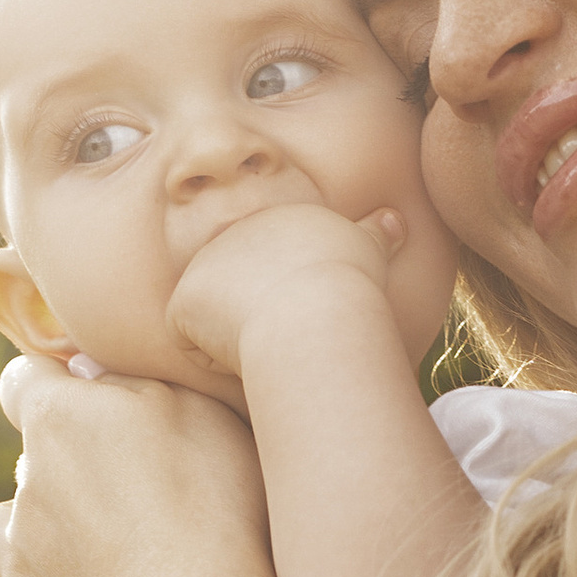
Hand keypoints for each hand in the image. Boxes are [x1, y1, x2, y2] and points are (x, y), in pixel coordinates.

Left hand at [0, 358, 276, 576]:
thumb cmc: (215, 507)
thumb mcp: (199, 408)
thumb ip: (136, 380)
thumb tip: (92, 372)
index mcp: (58, 420)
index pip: (22, 379)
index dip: (48, 384)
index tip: (79, 396)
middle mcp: (24, 486)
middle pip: (26, 464)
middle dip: (62, 470)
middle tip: (122, 497)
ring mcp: (14, 562)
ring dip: (19, 533)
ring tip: (65, 551)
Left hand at [165, 198, 403, 381]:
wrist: (313, 311)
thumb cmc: (348, 288)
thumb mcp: (368, 251)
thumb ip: (376, 233)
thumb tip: (394, 219)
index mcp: (276, 219)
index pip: (276, 268)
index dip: (296, 297)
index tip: (314, 307)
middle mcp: (234, 231)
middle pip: (244, 290)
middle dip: (265, 314)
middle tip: (296, 324)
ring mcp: (204, 263)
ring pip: (219, 318)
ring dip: (243, 335)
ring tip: (274, 333)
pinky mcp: (182, 299)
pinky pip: (194, 344)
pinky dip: (217, 358)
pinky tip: (247, 346)